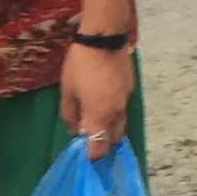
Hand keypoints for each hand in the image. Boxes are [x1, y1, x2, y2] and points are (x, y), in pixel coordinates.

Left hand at [60, 42, 134, 158]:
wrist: (104, 38)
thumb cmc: (80, 65)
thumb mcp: (67, 91)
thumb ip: (70, 115)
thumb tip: (74, 131)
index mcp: (99, 116)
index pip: (99, 148)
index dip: (91, 157)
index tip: (84, 157)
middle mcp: (116, 113)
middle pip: (113, 139)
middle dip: (103, 143)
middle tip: (89, 137)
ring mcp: (126, 100)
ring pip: (120, 124)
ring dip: (109, 128)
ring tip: (96, 119)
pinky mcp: (129, 88)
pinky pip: (122, 108)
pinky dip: (114, 111)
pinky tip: (103, 99)